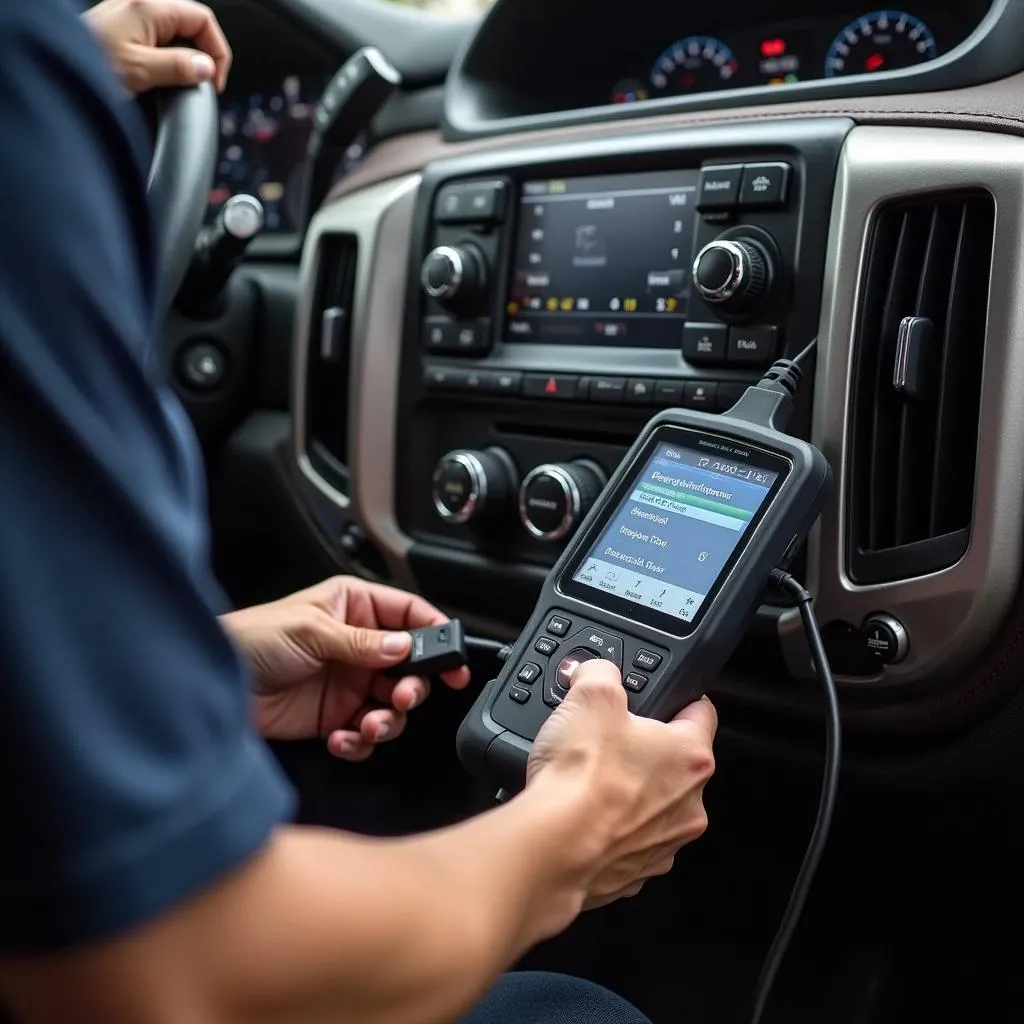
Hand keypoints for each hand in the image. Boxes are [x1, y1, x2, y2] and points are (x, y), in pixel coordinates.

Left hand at [84, 0, 231, 94]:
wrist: (53, 66)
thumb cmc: (89, 65)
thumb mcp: (142, 71)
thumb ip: (178, 67)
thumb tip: (206, 68)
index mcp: (150, 7)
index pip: (203, 20)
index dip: (217, 52)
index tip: (214, 80)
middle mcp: (141, 4)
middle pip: (192, 23)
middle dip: (204, 53)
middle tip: (204, 83)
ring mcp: (132, 14)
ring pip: (177, 31)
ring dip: (186, 56)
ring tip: (184, 81)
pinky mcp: (124, 27)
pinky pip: (159, 37)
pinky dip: (169, 55)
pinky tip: (164, 74)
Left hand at [221, 577, 470, 760]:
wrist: (213, 684)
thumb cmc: (251, 638)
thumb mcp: (310, 631)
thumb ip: (362, 642)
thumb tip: (404, 647)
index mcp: (355, 607)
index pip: (410, 616)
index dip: (436, 636)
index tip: (453, 661)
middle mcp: (359, 645)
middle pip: (410, 667)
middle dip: (413, 687)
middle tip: (402, 697)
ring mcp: (349, 682)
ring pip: (393, 705)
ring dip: (388, 720)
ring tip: (369, 725)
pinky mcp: (336, 716)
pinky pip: (366, 733)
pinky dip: (361, 741)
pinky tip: (343, 738)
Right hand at [527, 659, 716, 908]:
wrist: (553, 847)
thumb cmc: (581, 777)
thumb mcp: (590, 695)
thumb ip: (601, 673)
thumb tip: (597, 672)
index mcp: (691, 756)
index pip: (702, 713)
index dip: (680, 699)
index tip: (665, 698)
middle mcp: (689, 805)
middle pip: (675, 764)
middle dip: (643, 751)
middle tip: (607, 742)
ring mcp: (664, 844)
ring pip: (652, 806)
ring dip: (627, 793)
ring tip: (588, 782)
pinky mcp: (635, 873)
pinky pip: (626, 842)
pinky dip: (608, 829)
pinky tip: (581, 816)